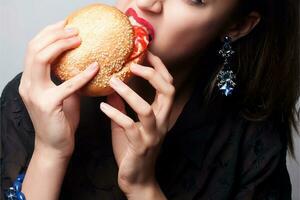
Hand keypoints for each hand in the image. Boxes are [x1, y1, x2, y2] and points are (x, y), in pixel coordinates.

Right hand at [19, 20, 98, 158]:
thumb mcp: (63, 94)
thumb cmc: (61, 120)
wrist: (55, 146)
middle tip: (74, 29)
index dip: (48, 33)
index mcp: (30, 80)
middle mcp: (27, 84)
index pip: (33, 49)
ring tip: (79, 39)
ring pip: (41, 59)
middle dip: (54, 34)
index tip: (65, 25)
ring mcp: (35, 94)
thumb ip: (68, 78)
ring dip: (61, 45)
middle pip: (34, 48)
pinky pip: (67, 85)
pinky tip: (95, 67)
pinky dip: (82, 74)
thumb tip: (85, 62)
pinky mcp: (48, 105)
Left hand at [99, 52, 174, 194]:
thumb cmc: (133, 150)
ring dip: (130, 93)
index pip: (167, 86)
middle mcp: (161, 122)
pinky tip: (102, 106)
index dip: (160, 69)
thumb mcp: (127, 125)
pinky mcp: (140, 146)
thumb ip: (122, 107)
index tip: (147, 54)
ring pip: (147, 109)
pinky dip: (115, 114)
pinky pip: (129, 126)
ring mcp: (152, 134)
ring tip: (114, 81)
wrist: (137, 179)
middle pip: (167, 92)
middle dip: (153, 74)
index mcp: (161, 115)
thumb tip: (111, 88)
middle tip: (135, 64)